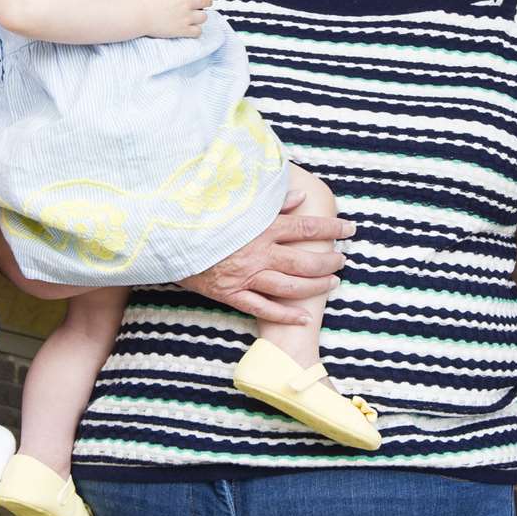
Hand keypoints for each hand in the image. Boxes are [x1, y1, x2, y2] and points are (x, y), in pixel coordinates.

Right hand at [131, 0, 210, 38]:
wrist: (136, 16)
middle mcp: (185, 3)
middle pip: (205, 1)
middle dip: (207, 1)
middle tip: (205, 2)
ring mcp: (185, 17)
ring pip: (203, 17)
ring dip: (201, 16)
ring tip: (198, 16)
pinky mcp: (181, 30)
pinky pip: (197, 32)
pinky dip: (196, 31)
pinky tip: (192, 29)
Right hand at [179, 187, 353, 323]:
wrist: (166, 238)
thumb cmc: (203, 217)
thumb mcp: (237, 203)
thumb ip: (271, 203)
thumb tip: (299, 198)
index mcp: (262, 228)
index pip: (306, 229)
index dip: (332, 230)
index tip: (350, 229)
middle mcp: (259, 253)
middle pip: (304, 261)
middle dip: (329, 261)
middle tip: (343, 260)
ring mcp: (246, 276)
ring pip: (290, 286)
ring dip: (315, 286)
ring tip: (333, 283)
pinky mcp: (231, 293)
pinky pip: (262, 308)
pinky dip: (284, 315)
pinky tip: (303, 318)